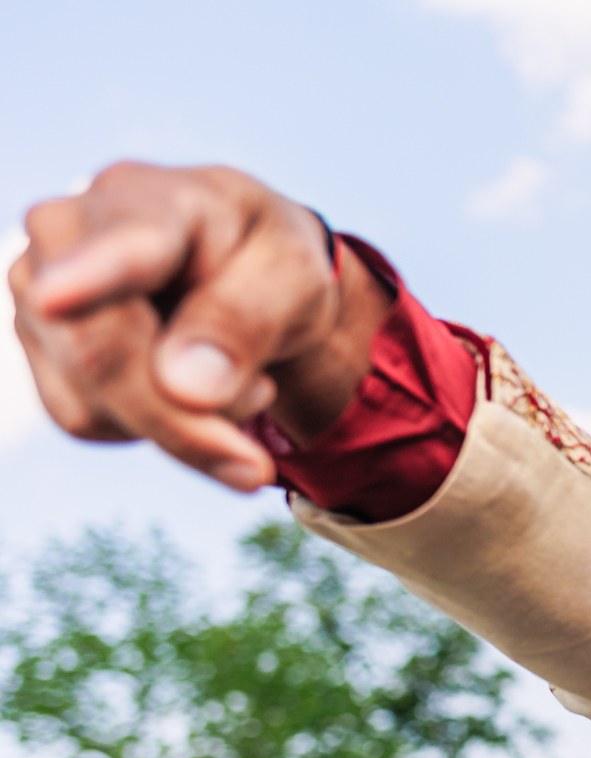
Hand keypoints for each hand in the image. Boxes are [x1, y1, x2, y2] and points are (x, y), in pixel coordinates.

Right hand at [9, 162, 390, 490]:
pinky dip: (150, 431)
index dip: (90, 276)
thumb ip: (247, 320)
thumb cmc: (268, 262)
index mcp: (149, 198)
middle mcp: (68, 232)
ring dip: (180, 426)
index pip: (120, 243)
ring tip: (233, 379)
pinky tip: (184, 389)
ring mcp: (38, 290)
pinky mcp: (39, 346)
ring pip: (91, 400)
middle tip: (257, 467)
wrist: (242, 269)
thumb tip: (185, 389)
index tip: (57, 299)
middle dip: (185, 424)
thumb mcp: (294, 279)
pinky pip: (87, 421)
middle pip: (103, 353)